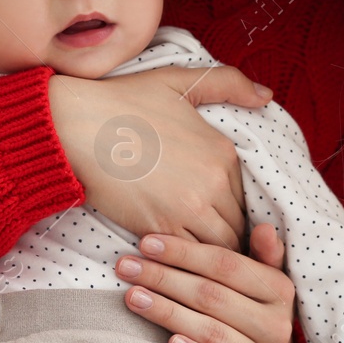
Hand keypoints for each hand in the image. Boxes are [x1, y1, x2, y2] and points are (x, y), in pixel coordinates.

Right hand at [48, 65, 271, 248]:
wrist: (77, 126)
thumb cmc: (124, 102)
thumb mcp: (179, 82)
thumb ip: (228, 84)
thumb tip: (266, 95)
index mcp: (223, 152)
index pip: (245, 196)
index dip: (232, 207)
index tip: (217, 213)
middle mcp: (214, 182)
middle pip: (237, 225)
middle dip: (227, 234)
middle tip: (211, 242)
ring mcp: (189, 208)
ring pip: (219, 247)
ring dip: (210, 253)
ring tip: (198, 258)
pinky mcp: (161, 228)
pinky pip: (189, 257)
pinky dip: (186, 260)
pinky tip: (176, 259)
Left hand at [115, 223, 296, 342]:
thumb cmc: (257, 318)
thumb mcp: (266, 284)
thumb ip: (264, 254)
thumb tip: (265, 227)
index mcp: (280, 291)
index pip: (227, 265)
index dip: (185, 253)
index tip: (146, 243)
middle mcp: (277, 326)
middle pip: (213, 297)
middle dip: (165, 279)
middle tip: (126, 267)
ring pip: (212, 333)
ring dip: (168, 313)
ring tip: (132, 298)